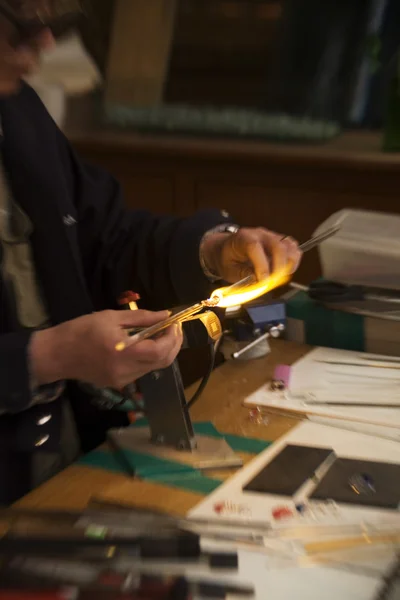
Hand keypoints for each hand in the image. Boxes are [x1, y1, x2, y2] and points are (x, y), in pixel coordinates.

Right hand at [30, 310, 182, 388]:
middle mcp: (126, 370)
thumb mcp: (111, 317)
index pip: (159, 350)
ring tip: (161, 334)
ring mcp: (123, 380)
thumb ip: (141, 318)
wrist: (56, 354)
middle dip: (173, 345)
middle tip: (174, 328)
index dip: (172, 337)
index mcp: (123, 351)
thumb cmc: (81, 330)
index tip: (174, 323)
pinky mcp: (118, 384)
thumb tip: (165, 315)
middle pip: (162, 362)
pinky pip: (142, 371)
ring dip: (163, 351)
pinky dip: (150, 358)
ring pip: (154, 368)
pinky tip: (146, 345)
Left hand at [201, 227, 301, 282]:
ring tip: (279, 277)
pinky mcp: (281, 242)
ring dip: (288, 265)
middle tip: (273, 282)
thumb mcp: (229, 270)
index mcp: (243, 238)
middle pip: (277, 246)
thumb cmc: (228, 259)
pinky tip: (285, 271)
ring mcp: (272, 236)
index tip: (264, 281)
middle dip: (278, 268)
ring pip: (289, 247)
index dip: (262, 265)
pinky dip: (293, 261)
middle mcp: (260, 234)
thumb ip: (245, 276)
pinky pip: (294, 249)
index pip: (255, 247)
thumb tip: (262, 282)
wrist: (227, 249)